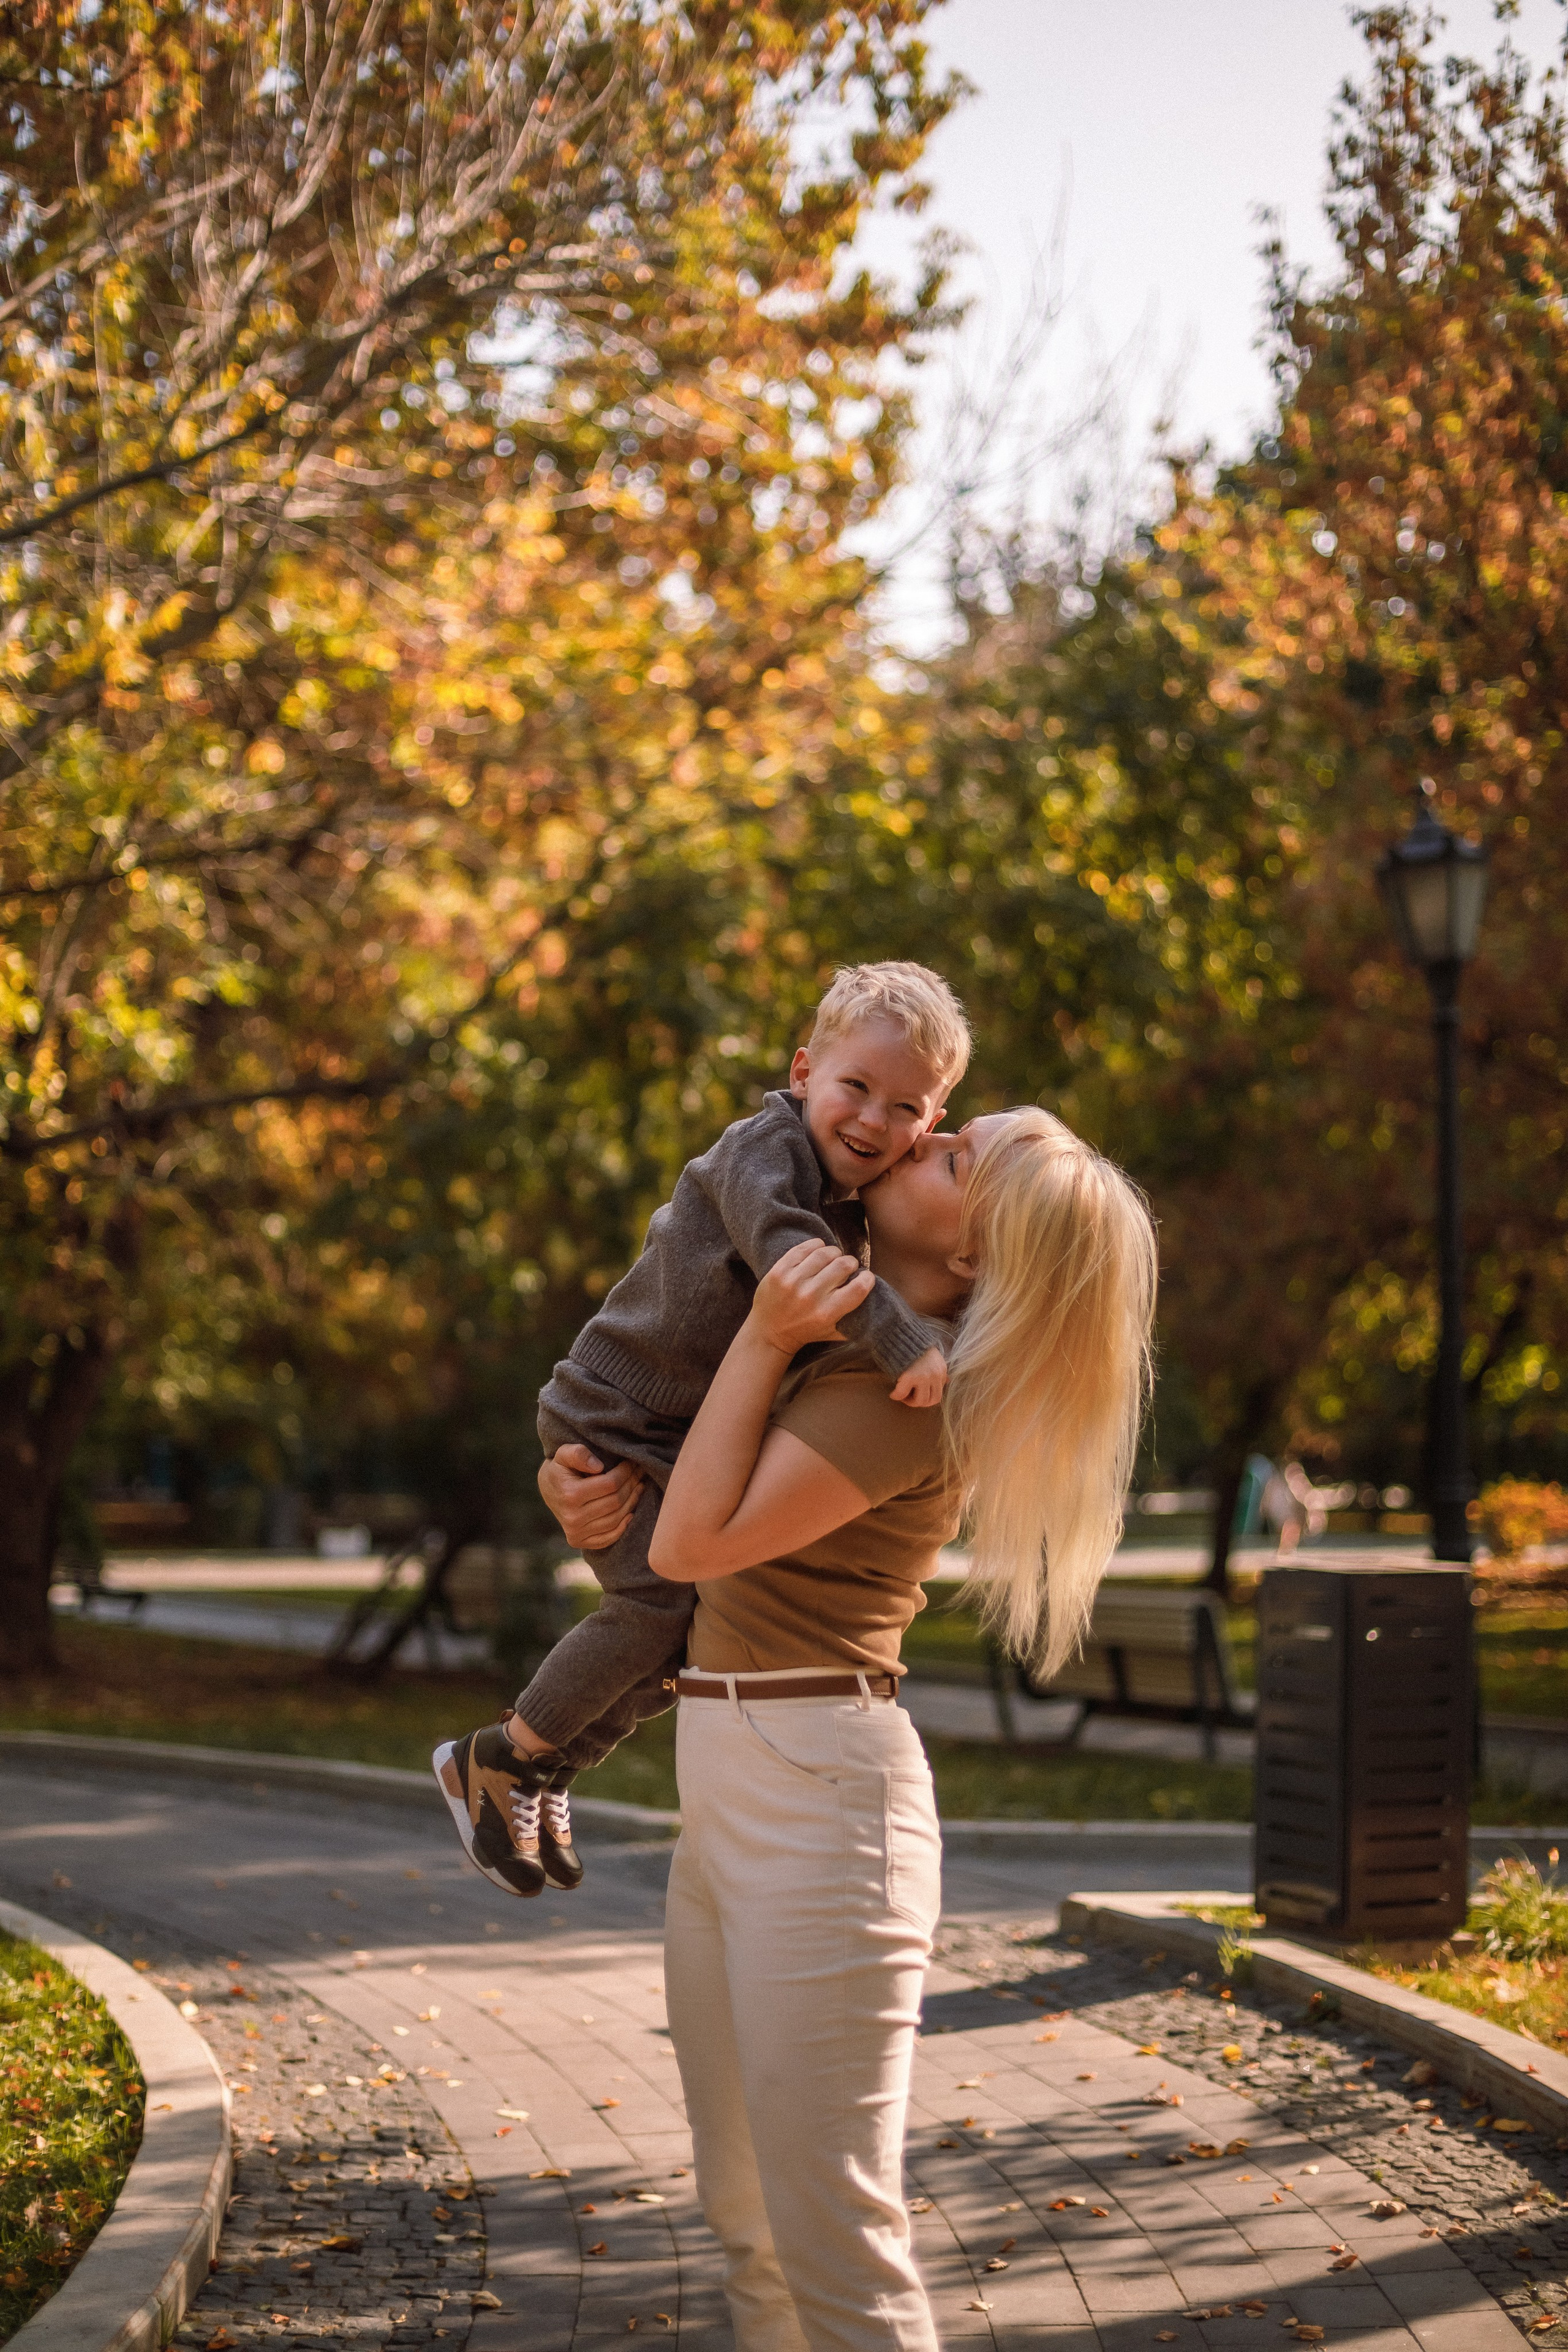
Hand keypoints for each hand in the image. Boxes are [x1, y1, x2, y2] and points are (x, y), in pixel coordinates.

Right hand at [538, 1442, 643, 1552]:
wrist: (547, 1489)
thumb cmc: (559, 1468)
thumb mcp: (563, 1453)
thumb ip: (578, 1454)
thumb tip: (598, 1466)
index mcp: (570, 1494)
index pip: (610, 1484)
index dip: (625, 1472)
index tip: (632, 1463)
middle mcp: (572, 1517)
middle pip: (615, 1501)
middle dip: (632, 1484)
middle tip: (640, 1473)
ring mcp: (575, 1532)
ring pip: (615, 1519)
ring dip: (632, 1502)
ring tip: (639, 1487)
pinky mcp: (578, 1542)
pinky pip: (608, 1538)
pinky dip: (623, 1526)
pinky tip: (631, 1512)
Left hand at [751, 1238, 875, 1354]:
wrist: (768, 1333)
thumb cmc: (806, 1332)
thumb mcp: (834, 1332)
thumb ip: (855, 1320)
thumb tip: (879, 1304)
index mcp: (827, 1313)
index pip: (860, 1288)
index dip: (867, 1278)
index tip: (865, 1277)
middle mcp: (811, 1296)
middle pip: (844, 1265)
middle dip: (850, 1264)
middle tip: (847, 1268)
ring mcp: (793, 1281)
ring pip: (825, 1253)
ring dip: (834, 1254)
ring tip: (833, 1259)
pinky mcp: (779, 1270)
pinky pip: (803, 1248)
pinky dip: (816, 1246)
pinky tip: (818, 1252)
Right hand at [890, 1344, 947, 1408]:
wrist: (903, 1333)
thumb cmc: (915, 1344)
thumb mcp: (933, 1356)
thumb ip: (938, 1369)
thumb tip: (948, 1381)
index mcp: (941, 1370)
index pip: (939, 1392)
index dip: (927, 1396)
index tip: (917, 1393)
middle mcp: (935, 1375)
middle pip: (932, 1400)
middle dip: (920, 1402)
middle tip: (909, 1398)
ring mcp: (923, 1376)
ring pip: (920, 1401)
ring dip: (909, 1401)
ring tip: (902, 1395)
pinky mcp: (909, 1377)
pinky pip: (902, 1394)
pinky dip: (896, 1396)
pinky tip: (892, 1394)